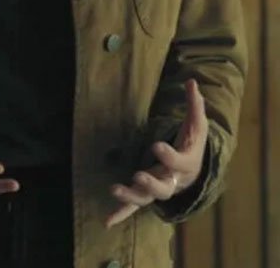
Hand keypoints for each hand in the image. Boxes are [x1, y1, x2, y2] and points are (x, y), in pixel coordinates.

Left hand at [105, 79, 207, 227]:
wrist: (194, 172)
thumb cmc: (193, 144)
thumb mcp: (197, 124)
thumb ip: (194, 104)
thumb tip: (192, 81)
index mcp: (185, 165)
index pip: (178, 162)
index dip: (168, 155)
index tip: (156, 145)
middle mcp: (171, 181)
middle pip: (162, 188)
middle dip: (150, 183)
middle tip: (138, 176)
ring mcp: (157, 189)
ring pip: (145, 199)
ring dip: (129, 197)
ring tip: (114, 189)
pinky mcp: (145, 193)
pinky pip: (133, 206)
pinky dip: (121, 213)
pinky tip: (106, 222)